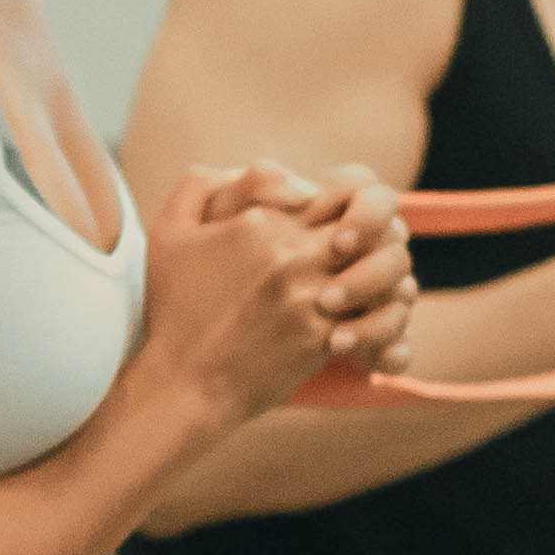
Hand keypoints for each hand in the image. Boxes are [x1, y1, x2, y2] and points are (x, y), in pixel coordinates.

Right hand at [143, 159, 411, 428]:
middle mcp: (294, 253)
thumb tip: (254, 171)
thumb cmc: (173, 309)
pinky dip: (380, 318)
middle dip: (379, 235)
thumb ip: (202, 184)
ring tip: (367, 287)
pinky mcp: (324, 338)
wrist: (181, 382)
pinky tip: (359, 323)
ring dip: (384, 275)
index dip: (354, 200)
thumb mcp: (168, 232)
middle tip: (365, 252)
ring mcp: (313, 296)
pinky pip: (380, 318)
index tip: (341, 219)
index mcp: (264, 221)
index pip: (344, 187)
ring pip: (387, 269)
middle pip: (375, 225)